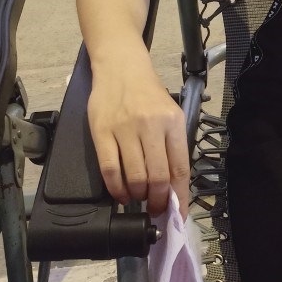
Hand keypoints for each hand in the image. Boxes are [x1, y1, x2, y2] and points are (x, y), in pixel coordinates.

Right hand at [87, 55, 190, 217]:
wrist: (121, 68)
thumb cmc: (148, 94)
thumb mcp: (171, 114)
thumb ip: (173, 145)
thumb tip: (174, 185)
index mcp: (173, 123)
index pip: (179, 168)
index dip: (180, 196)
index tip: (178, 213)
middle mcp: (151, 126)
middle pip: (157, 177)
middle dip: (158, 201)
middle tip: (156, 209)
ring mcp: (125, 129)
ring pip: (134, 176)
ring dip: (138, 196)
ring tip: (139, 199)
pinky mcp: (101, 132)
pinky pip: (110, 169)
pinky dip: (116, 188)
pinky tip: (120, 194)